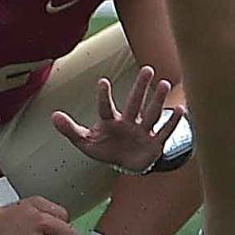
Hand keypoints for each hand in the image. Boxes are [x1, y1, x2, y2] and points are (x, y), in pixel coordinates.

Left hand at [52, 65, 185, 174]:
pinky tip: (180, 109)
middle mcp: (128, 121)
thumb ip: (70, 130)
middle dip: (140, 87)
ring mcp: (142, 131)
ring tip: (164, 83)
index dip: (104, 96)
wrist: (126, 165)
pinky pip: (164, 132)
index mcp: (110, 121)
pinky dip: (171, 122)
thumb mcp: (86, 142)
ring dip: (157, 99)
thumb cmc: (106, 148)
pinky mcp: (154, 143)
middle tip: (147, 69)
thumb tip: (53, 115)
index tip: (103, 81)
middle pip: (134, 102)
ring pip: (151, 113)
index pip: (106, 107)